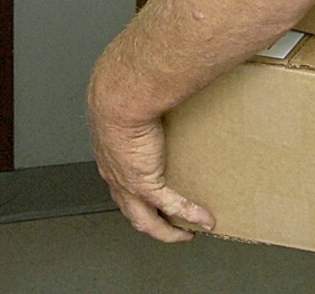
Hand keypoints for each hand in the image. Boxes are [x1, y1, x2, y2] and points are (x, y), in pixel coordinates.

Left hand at [88, 67, 213, 243]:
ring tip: (188, 232)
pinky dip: (189, 214)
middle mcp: (115, 174)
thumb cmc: (121, 89)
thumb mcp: (127, 100)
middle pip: (132, 211)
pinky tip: (204, 219)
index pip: (121, 184)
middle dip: (152, 224)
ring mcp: (128, 182)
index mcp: (109, 155)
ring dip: (167, 231)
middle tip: (171, 228)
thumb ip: (140, 99)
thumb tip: (153, 82)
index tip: (153, 200)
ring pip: (146, 219)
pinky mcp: (145, 182)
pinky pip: (171, 206)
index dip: (136, 197)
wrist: (120, 95)